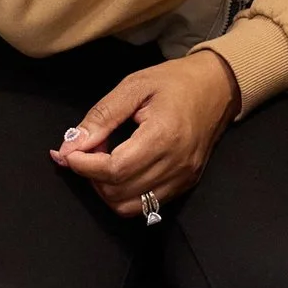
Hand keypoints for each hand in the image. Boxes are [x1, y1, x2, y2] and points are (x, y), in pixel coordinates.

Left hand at [53, 53, 238, 216]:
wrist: (218, 86)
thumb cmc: (176, 81)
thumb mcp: (134, 86)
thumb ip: (101, 117)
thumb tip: (69, 146)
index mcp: (163, 135)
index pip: (114, 169)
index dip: (83, 165)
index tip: (68, 152)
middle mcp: (176, 164)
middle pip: (118, 192)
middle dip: (91, 176)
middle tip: (86, 151)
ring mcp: (183, 178)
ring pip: (129, 206)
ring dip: (106, 189)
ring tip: (103, 161)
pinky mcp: (185, 184)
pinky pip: (146, 205)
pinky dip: (125, 193)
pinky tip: (121, 169)